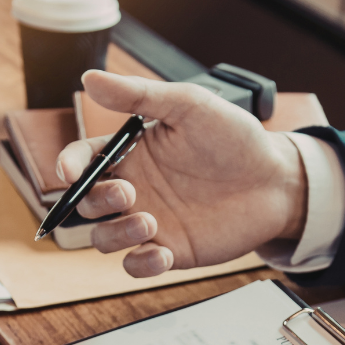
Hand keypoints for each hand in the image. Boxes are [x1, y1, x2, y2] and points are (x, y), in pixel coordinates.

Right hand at [55, 70, 306, 277]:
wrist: (275, 180)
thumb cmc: (233, 138)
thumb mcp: (188, 105)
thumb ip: (139, 95)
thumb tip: (89, 78)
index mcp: (131, 153)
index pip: (84, 160)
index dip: (69, 165)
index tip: (69, 170)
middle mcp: (134, 189)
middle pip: (88, 203)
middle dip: (97, 200)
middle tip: (128, 192)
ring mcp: (150, 222)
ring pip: (104, 239)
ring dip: (116, 234)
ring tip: (148, 222)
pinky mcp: (171, 251)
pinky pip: (137, 266)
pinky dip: (141, 264)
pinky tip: (163, 253)